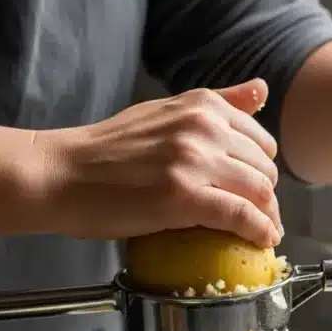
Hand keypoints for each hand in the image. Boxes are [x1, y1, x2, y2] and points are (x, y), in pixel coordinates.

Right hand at [36, 80, 281, 245]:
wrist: (63, 174)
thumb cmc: (109, 150)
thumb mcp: (166, 111)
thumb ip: (217, 103)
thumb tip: (262, 89)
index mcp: (201, 105)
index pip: (261, 141)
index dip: (265, 172)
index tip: (260, 193)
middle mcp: (203, 126)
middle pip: (265, 168)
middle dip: (268, 198)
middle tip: (262, 220)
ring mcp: (194, 160)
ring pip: (260, 191)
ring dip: (268, 218)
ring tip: (262, 233)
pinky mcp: (184, 196)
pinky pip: (241, 216)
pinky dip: (259, 231)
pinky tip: (262, 241)